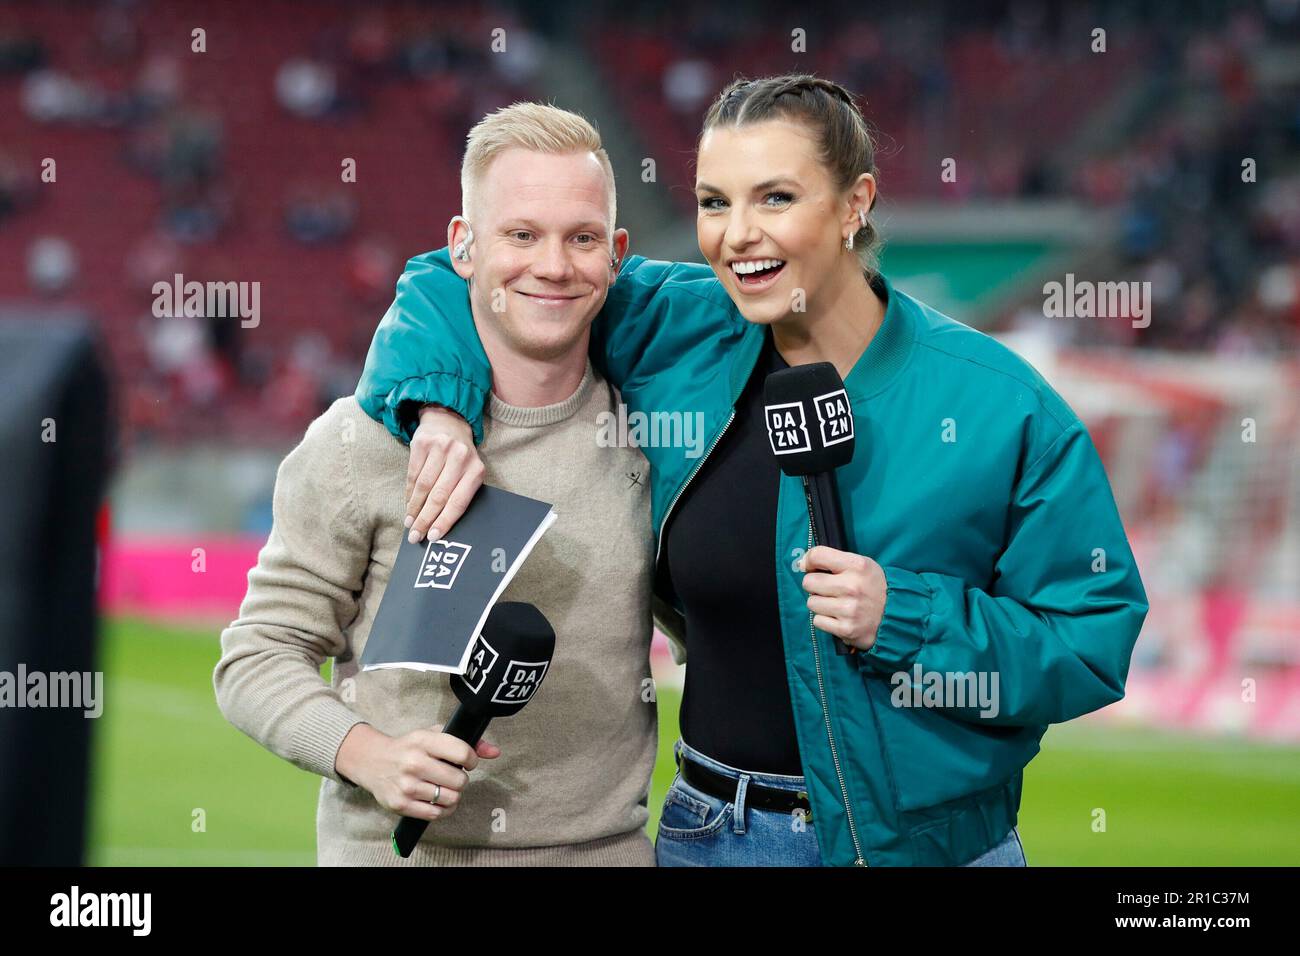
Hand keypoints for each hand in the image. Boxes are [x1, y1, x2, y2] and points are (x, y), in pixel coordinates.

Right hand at [334, 723, 500, 821]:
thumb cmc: (408, 747)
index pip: (462, 752)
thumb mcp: (433, 735)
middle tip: (453, 776)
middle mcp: (414, 762)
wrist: (372, 761)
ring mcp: (406, 785)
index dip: (472, 759)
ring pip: (450, 799)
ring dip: (453, 795)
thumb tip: (495, 752)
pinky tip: (438, 800)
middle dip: (462, 780)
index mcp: (423, 740)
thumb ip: (466, 741)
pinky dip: (443, 809)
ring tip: (445, 788)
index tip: (468, 761)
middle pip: (459, 780)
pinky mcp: (400, 804)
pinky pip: (436, 814)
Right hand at [405, 404, 484, 543]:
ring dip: (414, 509)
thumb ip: (460, 493)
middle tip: (416, 536)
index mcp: (476, 469)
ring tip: (409, 523)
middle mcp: (460, 457)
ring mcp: (440, 448)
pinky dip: (408, 494)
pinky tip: (408, 506)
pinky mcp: (422, 443)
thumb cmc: (460, 456)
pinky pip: (412, 475)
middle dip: (425, 520)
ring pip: (423, 487)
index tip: (433, 537)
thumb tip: (442, 526)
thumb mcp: (469, 471)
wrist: (449, 421)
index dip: (445, 521)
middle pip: (439, 496)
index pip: (459, 502)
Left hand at [797, 546, 887, 651]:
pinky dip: (825, 620)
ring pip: (811, 603)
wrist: (896, 616)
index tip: (811, 567)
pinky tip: (838, 617)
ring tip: (836, 604)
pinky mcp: (846, 629)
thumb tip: (802, 563)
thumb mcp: (863, 565)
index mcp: (857, 566)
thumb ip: (835, 560)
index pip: (818, 555)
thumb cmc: (874, 587)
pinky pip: (817, 621)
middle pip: (809, 582)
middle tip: (827, 589)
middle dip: (814, 585)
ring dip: (820, 604)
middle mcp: (852, 586)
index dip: (809, 560)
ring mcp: (848, 609)